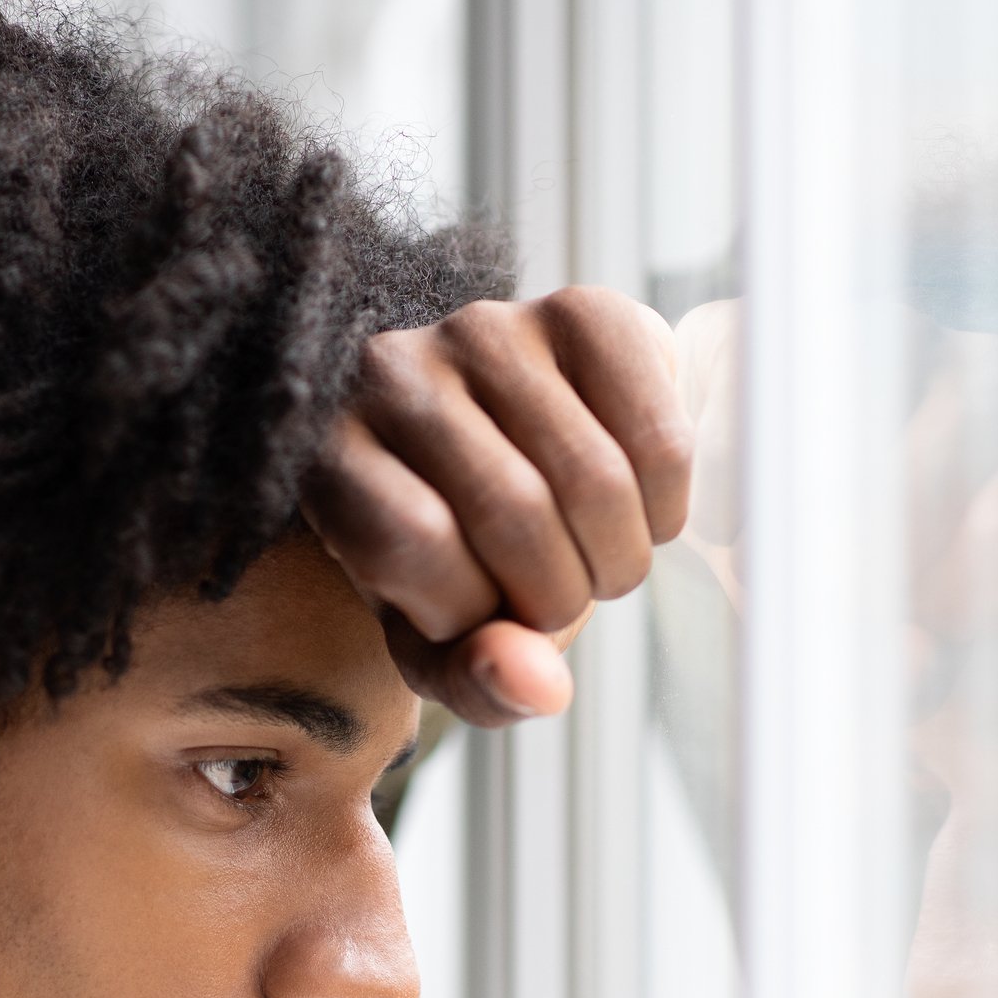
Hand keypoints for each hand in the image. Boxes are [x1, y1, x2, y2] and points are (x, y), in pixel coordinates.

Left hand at [302, 286, 692, 725]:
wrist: (488, 448)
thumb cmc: (449, 557)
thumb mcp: (437, 639)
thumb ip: (475, 681)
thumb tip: (543, 685)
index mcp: (331, 456)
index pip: (411, 542)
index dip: (467, 609)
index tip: (477, 615)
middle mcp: (396, 371)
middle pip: (514, 510)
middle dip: (561, 596)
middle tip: (560, 602)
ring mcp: (487, 330)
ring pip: (593, 478)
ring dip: (618, 559)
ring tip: (598, 563)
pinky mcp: (580, 312)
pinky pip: (657, 435)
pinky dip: (665, 504)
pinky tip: (639, 513)